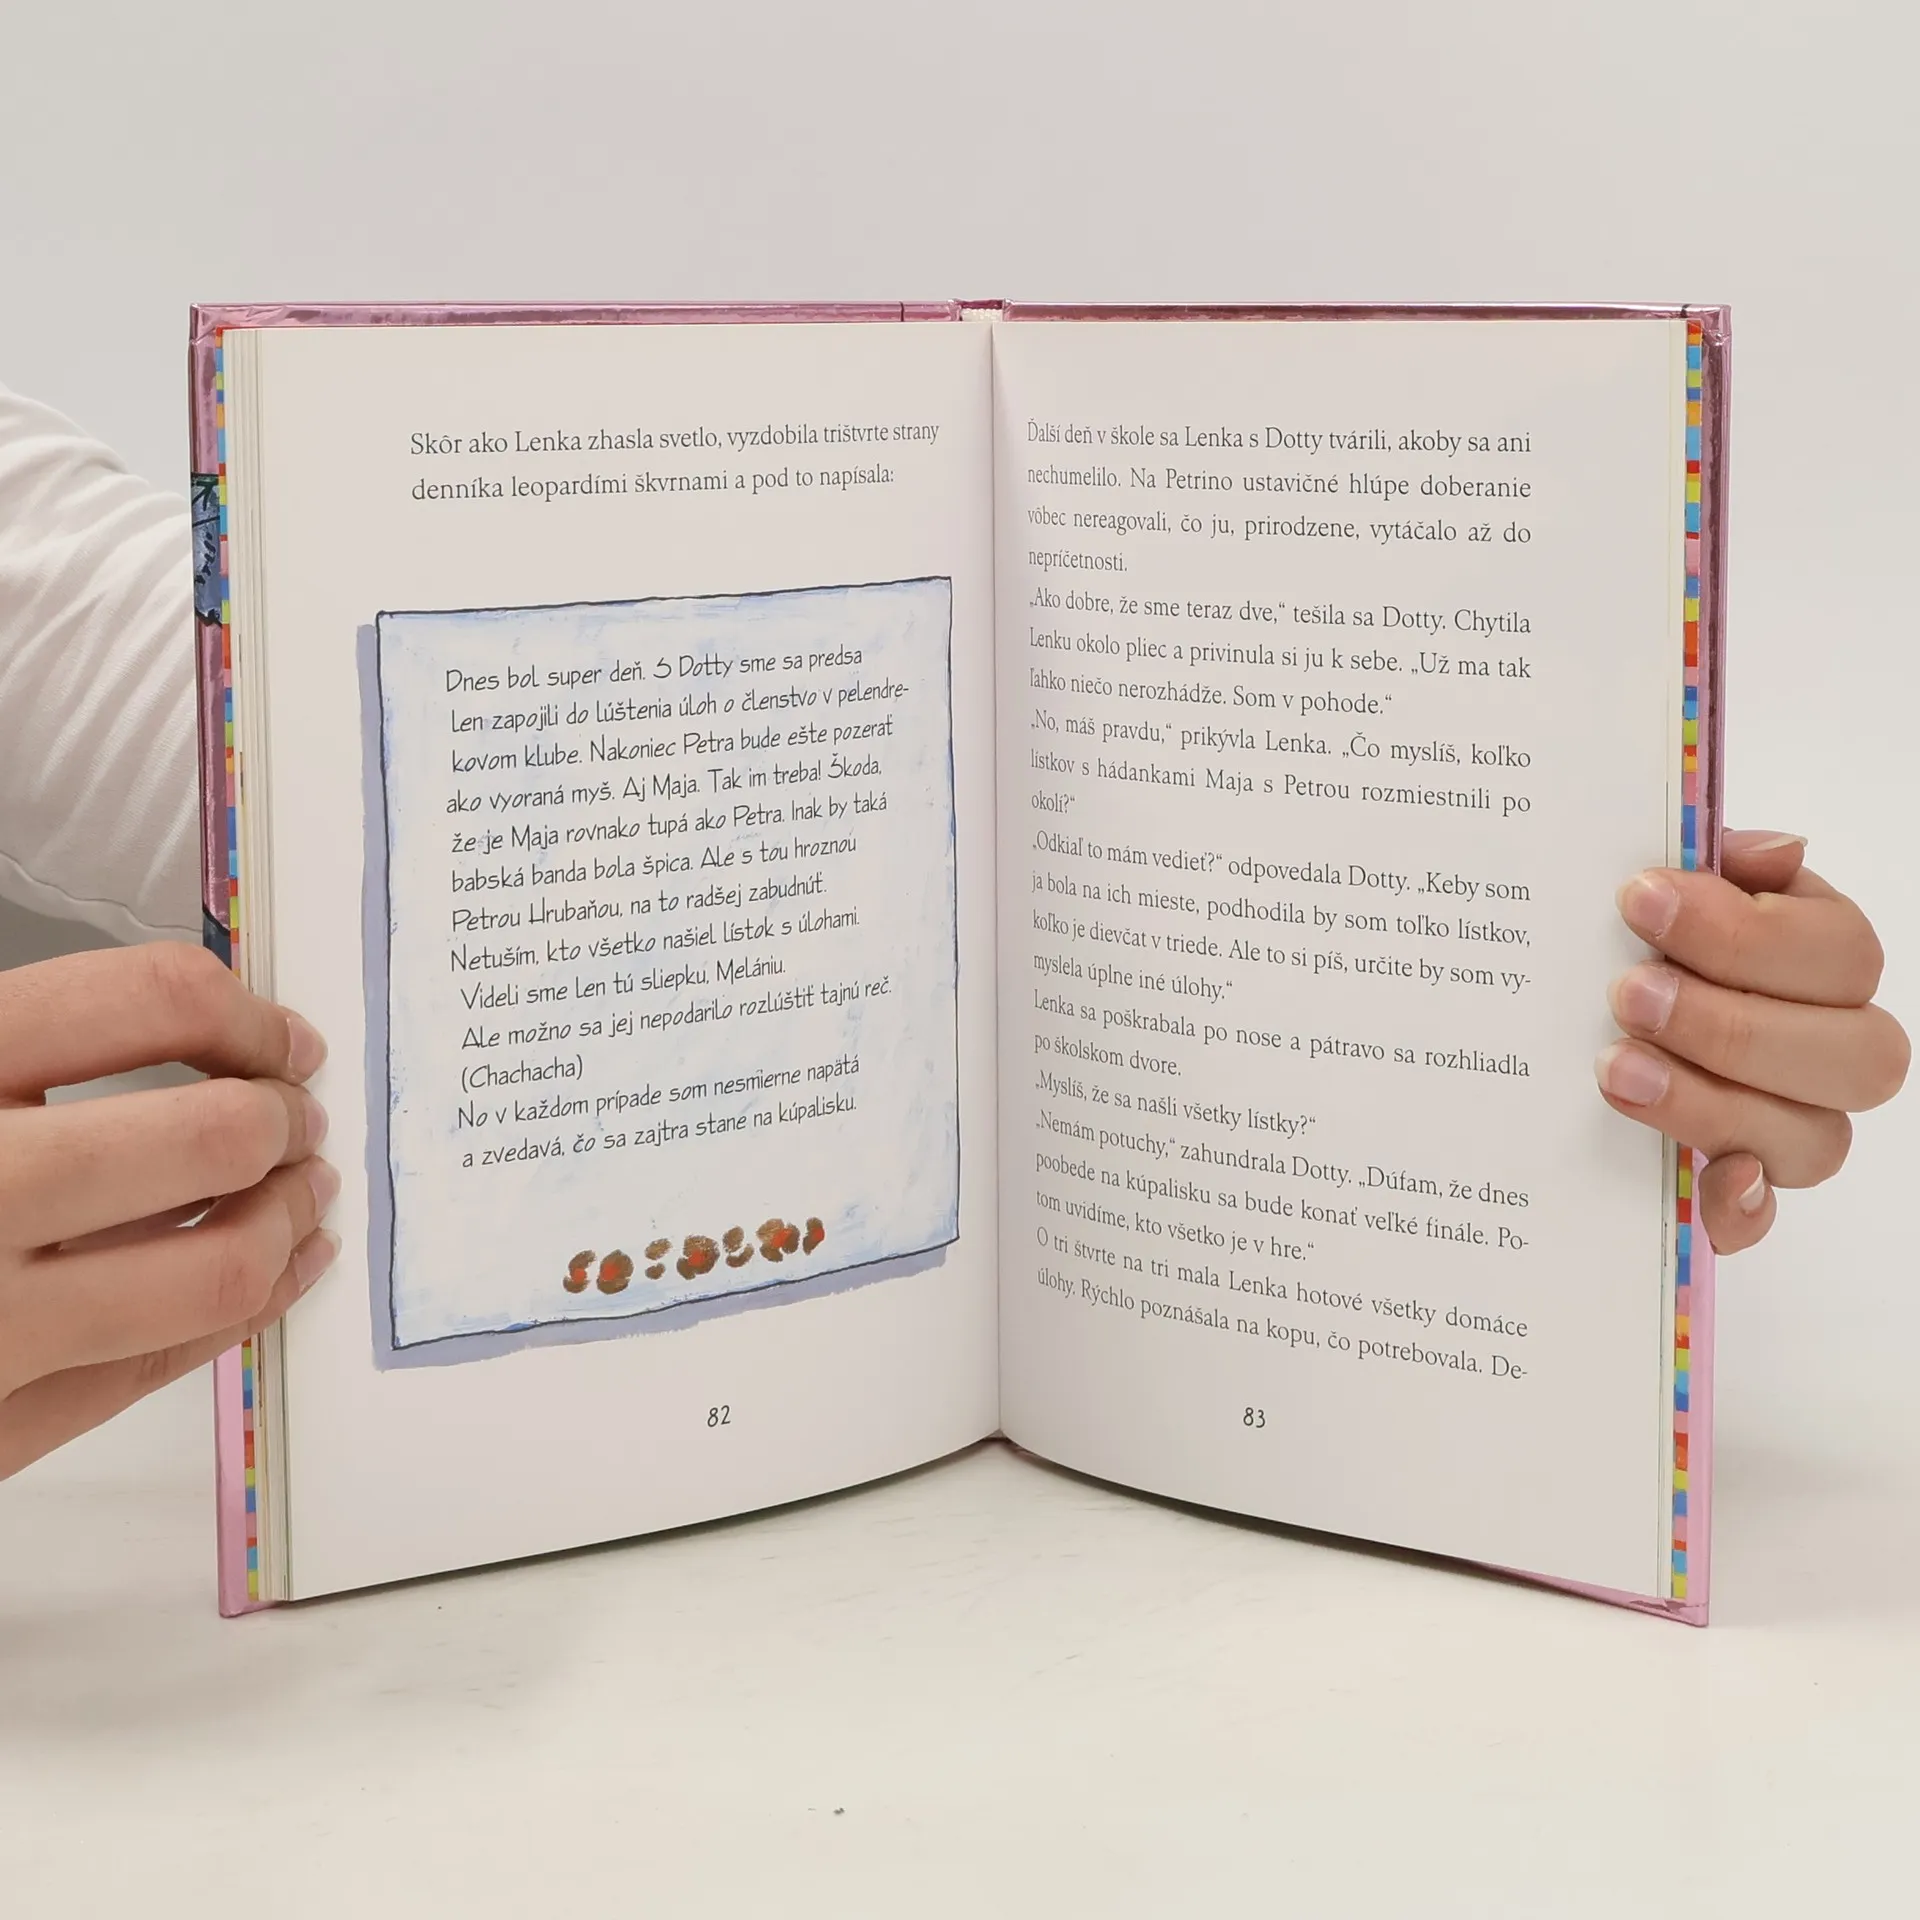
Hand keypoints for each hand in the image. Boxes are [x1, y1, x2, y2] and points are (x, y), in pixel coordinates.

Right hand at [0, 944, 337, 1477]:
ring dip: (288, 1220)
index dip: (243, 1010)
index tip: (279, 1032)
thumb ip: (7, 1042)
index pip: (146, 1001)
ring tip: (306, 1192)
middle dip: (280, 1120)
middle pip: (209, 1135)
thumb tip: (182, 1019)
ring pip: (213, 1268)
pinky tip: (279, 1273)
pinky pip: (157, 1367)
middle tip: (299, 1116)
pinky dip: (245, 1311)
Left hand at [1597, 830, 1907, 1252]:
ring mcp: (1796, 1124)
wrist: (1593, 996)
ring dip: (1712, 1102)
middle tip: (1628, 993)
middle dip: (1731, 1023)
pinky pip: (1762, 1217)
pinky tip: (1705, 1178)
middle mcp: (1834, 1049)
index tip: (1640, 898)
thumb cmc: (1647, 935)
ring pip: (1812, 1138)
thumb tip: (1774, 853)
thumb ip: (1721, 864)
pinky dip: (1739, 1207)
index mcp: (1825, 960)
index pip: (1838, 953)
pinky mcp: (1741, 1188)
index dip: (1745, 932)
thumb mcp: (1678, 885)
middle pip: (1849, 1055)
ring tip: (1614, 1067)